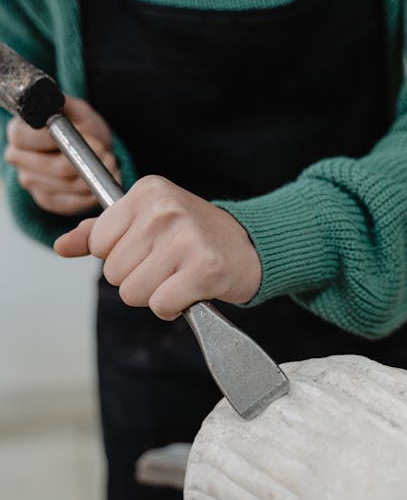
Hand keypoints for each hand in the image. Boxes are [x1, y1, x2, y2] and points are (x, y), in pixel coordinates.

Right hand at [4, 95, 119, 214]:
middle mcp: (18, 159)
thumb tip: (53, 100)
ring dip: (95, 175)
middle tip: (106, 152)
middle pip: (55, 167)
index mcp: (18, 132)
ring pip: (69, 185)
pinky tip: (99, 180)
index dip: (57, 138)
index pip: (24, 138)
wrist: (90, 152)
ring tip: (107, 163)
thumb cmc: (81, 129)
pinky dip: (93, 192)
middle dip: (86, 160)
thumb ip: (65, 105)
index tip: (84, 134)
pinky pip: (74, 202)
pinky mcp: (47, 201)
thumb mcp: (77, 110)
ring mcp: (31, 183)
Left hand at [54, 175, 261, 318]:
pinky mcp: (204, 268)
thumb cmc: (195, 235)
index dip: (120, 256)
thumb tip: (62, 246)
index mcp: (147, 191)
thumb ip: (101, 232)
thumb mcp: (145, 221)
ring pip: (133, 293)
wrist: (251, 246)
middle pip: (114, 273)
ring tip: (180, 276)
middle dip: (138, 278)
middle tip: (169, 265)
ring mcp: (185, 238)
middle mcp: (164, 210)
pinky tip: (190, 290)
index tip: (149, 249)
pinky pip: (161, 305)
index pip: (98, 244)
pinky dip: (173, 307)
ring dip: (155, 295)